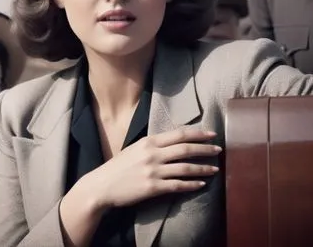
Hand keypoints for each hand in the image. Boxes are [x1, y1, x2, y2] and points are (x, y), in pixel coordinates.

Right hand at [83, 126, 220, 209]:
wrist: (102, 185)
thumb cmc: (119, 166)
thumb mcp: (135, 148)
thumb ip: (153, 145)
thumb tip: (173, 141)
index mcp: (149, 141)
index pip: (179, 134)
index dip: (198, 133)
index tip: (212, 134)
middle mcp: (153, 154)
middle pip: (186, 149)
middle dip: (205, 149)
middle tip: (219, 150)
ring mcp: (153, 171)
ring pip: (185, 168)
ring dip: (203, 168)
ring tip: (215, 169)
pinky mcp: (152, 188)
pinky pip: (177, 185)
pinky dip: (191, 184)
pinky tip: (201, 184)